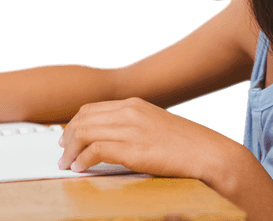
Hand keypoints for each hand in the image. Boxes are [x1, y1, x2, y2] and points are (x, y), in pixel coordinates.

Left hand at [57, 97, 225, 179]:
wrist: (210, 154)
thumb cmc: (188, 146)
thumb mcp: (156, 126)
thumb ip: (134, 127)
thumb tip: (114, 140)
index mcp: (135, 104)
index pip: (93, 108)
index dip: (75, 123)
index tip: (68, 136)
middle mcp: (130, 112)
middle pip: (84, 119)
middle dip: (67, 136)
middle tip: (61, 151)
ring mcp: (131, 129)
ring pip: (85, 133)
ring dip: (70, 150)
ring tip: (66, 163)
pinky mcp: (132, 149)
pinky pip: (95, 150)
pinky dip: (82, 160)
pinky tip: (80, 168)